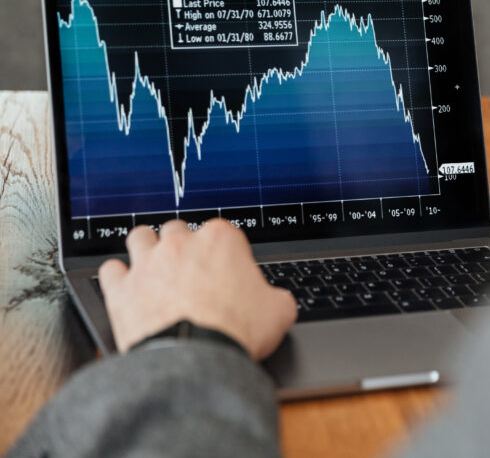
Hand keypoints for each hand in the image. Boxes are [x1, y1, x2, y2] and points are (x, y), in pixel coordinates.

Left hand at [97, 218, 296, 358]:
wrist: (196, 360)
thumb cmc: (236, 332)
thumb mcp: (279, 311)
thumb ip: (275, 295)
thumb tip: (275, 300)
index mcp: (222, 240)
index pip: (223, 232)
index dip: (226, 252)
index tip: (227, 270)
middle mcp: (181, 243)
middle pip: (178, 229)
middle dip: (183, 245)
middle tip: (191, 270)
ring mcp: (148, 263)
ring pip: (140, 237)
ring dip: (146, 248)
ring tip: (154, 266)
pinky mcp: (121, 288)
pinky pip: (110, 269)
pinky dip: (118, 277)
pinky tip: (127, 287)